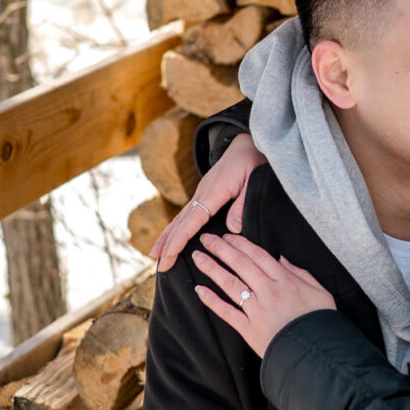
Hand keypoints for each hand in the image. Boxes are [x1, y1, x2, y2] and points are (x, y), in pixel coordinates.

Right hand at [152, 133, 266, 270]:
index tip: (170, 254)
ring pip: (179, 219)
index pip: (193, 219)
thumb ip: (243, 204)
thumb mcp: (254, 179)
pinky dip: (175, 229)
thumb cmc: (251, 161)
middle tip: (160, 265)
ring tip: (155, 255)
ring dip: (167, 237)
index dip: (180, 238)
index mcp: (214, 192)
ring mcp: (200, 195)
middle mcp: (202, 194)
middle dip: (168, 244)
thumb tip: (233, 228)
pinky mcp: (202, 196)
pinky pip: (185, 216)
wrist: (244, 143)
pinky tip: (170, 240)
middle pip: (181, 222)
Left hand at [190, 232, 334, 356]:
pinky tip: (199, 290)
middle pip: (240, 264)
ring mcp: (257, 311)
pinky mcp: (249, 330)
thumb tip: (281, 258)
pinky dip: (212, 301)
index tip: (227, 235)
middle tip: (205, 238)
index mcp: (285, 281)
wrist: (316, 353)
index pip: (258, 255)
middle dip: (221, 249)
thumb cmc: (320, 321)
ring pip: (230, 284)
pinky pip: (227, 312)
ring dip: (212, 268)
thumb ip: (300, 273)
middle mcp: (268, 292)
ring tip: (197, 257)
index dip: (240, 243)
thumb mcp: (319, 292)